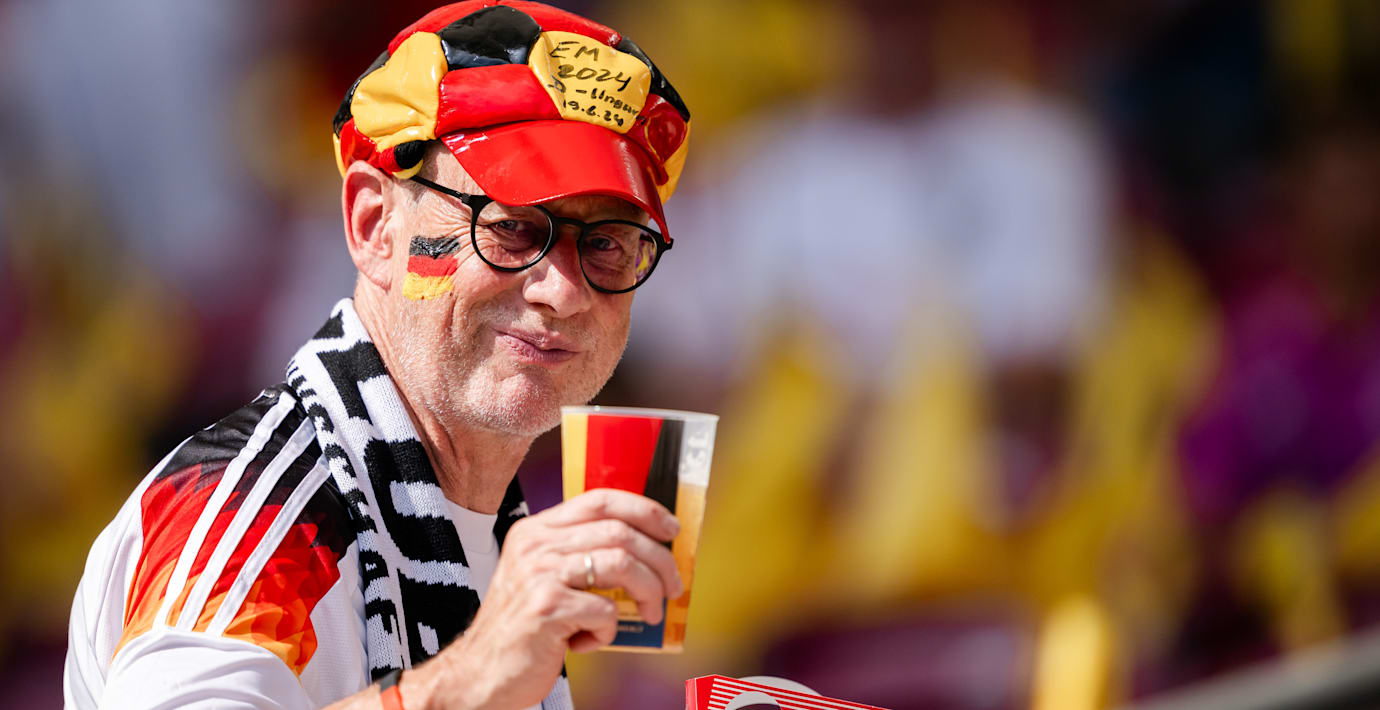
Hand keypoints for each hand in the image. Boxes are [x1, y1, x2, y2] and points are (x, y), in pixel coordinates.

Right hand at [410, 488, 682, 709]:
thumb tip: (647, 552)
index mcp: (536, 530)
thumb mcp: (543, 578)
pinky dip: (609, 631)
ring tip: (650, 615)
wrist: (478, 674)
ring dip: (648, 593)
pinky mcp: (546, 609)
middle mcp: (535, 544)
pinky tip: (589, 642)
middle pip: (620, 532)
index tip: (671, 529)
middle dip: (660, 560)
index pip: (600, 499)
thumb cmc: (522, 629)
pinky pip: (605, 611)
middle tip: (673, 586)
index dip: (644, 510)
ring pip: (622, 564)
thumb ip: (580, 557)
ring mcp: (538, 574)